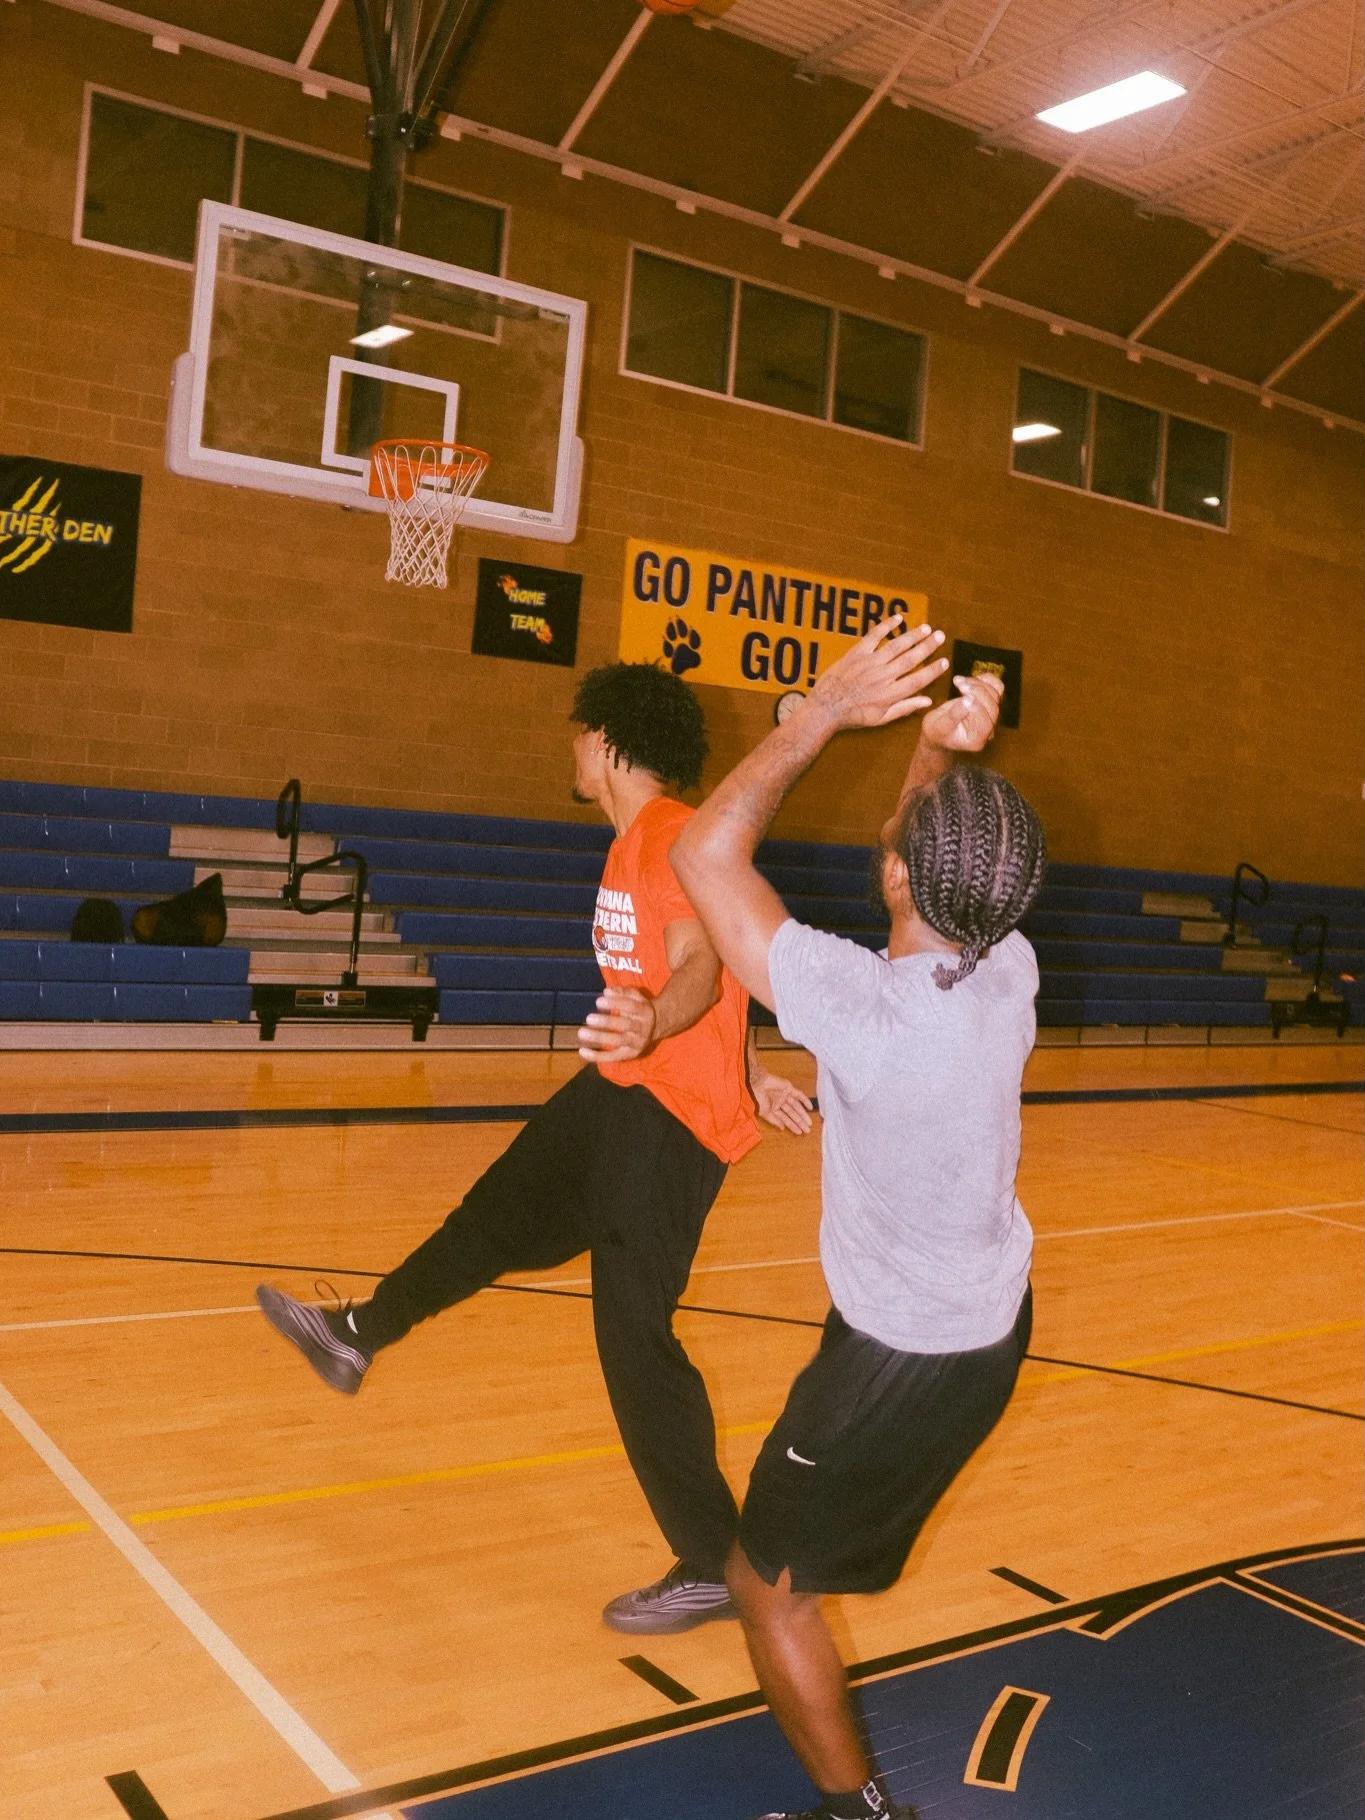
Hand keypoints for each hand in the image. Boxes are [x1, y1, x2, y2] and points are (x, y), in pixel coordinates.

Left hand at [577, 988, 657, 1062]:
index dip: (615, 1003)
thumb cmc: (640, 1009)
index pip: (630, 1006)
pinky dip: (597, 1056)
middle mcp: (642, 1028)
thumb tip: (607, 991)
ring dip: (600, 1037)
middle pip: (624, 1025)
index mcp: (644, 1011)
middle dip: (606, 1022)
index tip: (598, 1001)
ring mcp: (636, 1043)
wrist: (657, 1026)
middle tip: (588, 1018)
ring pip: (618, 1041)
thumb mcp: (636, 997)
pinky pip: (613, 1057)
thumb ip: (623, 992)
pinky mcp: (630, 1054)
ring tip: (582, 1032)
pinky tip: (582, 1051)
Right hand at [751, 1067, 814, 1133]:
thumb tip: (782, 1128)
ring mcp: (785, 1095)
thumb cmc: (756, 1098)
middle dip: (800, 1122)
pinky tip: (810, 1108)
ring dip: (803, 1114)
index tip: (799, 1132)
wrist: (756, 1084)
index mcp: (773, 1108)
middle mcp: (780, 1101)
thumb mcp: (764, 1113)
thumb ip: (774, 1120)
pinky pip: (799, 1095)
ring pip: (796, 1106)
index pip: (785, 1119)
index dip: (792, 1126)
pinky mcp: (788, 1088)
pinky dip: (805, 1101)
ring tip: (809, 1123)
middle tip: (807, 1130)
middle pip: (792, 1113)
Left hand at [809, 618, 949, 731]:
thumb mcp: (881, 718)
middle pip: (910, 659)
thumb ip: (905, 708)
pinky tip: (898, 618)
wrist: (826, 707)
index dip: (932, 671)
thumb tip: (927, 702)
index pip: (917, 680)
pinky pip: (873, 636)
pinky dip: (886, 626)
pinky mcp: (857, 654)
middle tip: (940, 636)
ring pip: (896, 646)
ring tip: (926, 628)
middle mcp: (883, 677)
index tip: (944, 662)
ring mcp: (869, 663)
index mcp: (890, 694)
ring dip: (912, 635)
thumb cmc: (854, 716)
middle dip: (927, 646)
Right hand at [920, 672, 1003, 754]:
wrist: (938, 730)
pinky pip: (996, 687)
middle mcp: (988, 728)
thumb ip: (954, 715)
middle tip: (959, 683)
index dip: (977, 708)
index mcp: (977, 739)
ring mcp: (990, 714)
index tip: (963, 696)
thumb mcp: (940, 726)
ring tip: (959, 680)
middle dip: (977, 692)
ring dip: (978, 683)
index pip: (985, 723)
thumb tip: (966, 700)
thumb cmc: (936, 732)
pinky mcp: (988, 702)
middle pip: (992, 707)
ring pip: (995, 694)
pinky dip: (987, 679)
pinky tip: (972, 678)